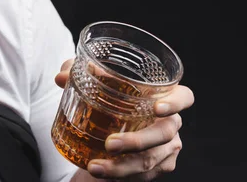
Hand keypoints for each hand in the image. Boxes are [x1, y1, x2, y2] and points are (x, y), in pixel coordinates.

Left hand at [55, 59, 194, 180]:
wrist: (103, 134)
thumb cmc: (106, 102)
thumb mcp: (91, 85)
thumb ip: (78, 74)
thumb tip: (61, 77)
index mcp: (161, 97)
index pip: (184, 97)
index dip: (176, 102)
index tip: (156, 108)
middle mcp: (169, 123)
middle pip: (164, 133)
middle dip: (136, 141)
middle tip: (109, 144)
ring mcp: (166, 148)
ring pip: (150, 160)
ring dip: (121, 166)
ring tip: (95, 167)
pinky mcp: (157, 168)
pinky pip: (142, 176)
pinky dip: (120, 176)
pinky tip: (100, 173)